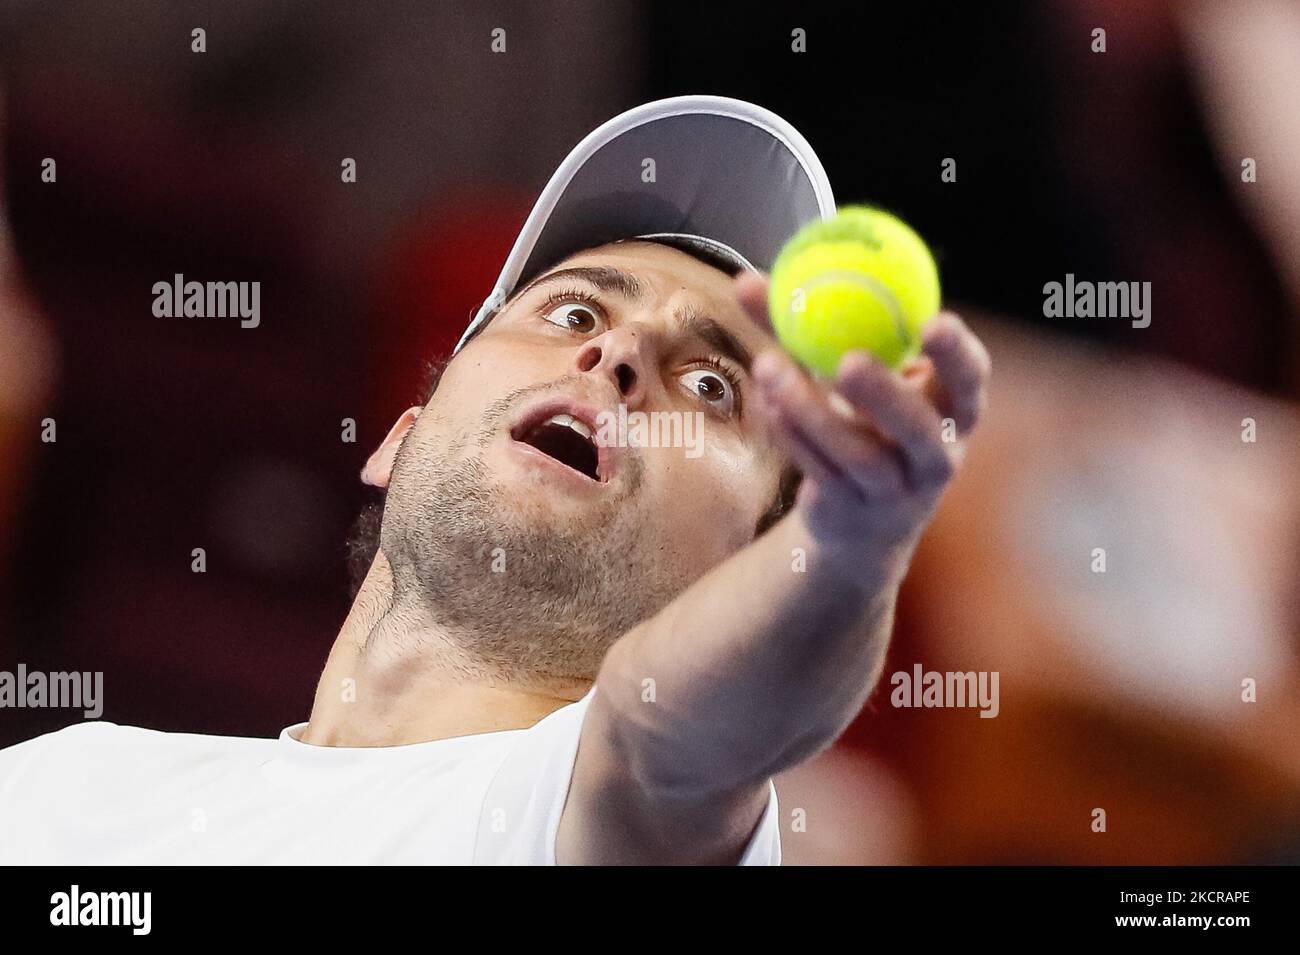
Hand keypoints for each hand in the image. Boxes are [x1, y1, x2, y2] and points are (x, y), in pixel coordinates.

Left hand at [734, 271, 990, 556]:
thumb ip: (806, 328)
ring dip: (813, 412)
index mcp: (951, 408)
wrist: (861, 516)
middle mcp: (935, 455)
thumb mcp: (851, 374)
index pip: (970, 379)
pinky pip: (823, 472)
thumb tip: (747, 280)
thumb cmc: (862, 419)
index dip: (959, 355)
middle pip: (920, 429)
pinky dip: (793, 435)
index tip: (935, 322)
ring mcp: (896, 491)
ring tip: (770, 369)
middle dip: (886, 395)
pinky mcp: (855, 512)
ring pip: (860, 456)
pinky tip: (767, 402)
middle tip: (848, 361)